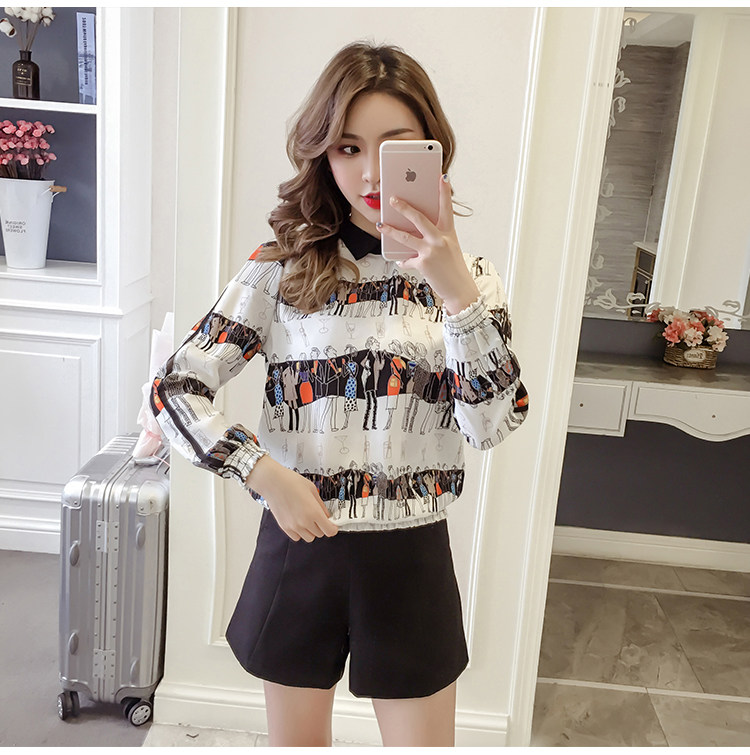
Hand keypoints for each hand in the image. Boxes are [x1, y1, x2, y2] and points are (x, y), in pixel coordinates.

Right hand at [245, 455, 337, 541]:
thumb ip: (321, 505)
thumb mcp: (312, 490)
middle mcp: (304, 522)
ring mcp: (293, 526)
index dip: (333, 528)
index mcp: (314, 512)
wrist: (272, 482)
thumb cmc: (291, 482)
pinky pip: (297, 537)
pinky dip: (300, 532)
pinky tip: (298, 521)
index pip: (329, 531)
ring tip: (307, 519)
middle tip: (318, 517)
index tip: (333, 525)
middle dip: (322, 526)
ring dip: (311, 531)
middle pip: (320, 534)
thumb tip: (326, 515)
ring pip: (309, 537)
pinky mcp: (284, 527)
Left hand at [377, 174, 480, 315]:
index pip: (447, 208)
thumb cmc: (453, 268)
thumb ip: (435, 237)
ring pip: (406, 237)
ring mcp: (431, 251)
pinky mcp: (423, 263)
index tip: (442, 176)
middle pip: (419, 218)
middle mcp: (441, 239)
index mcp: (449, 233)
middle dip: (404, 207)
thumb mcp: (449, 248)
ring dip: (391, 230)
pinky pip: (407, 260)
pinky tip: (402, 261)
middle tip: (393, 199)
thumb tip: (415, 231)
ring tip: (380, 225)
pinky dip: (404, 261)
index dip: (444, 191)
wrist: (459, 289)